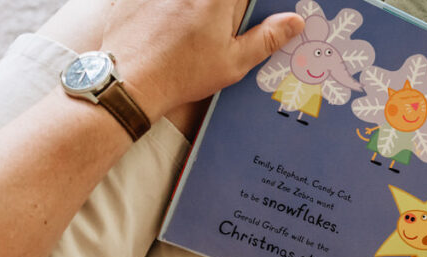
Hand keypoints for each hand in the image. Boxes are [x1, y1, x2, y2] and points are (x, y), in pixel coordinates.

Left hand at [100, 0, 304, 119]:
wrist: (131, 80)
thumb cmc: (183, 74)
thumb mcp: (233, 62)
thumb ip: (266, 38)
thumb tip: (295, 22)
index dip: (245, 5)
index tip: (248, 17)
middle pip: (222, 0)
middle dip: (225, 10)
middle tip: (221, 30)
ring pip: (191, 1)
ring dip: (195, 12)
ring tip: (193, 35)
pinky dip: (168, 10)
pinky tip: (168, 28)